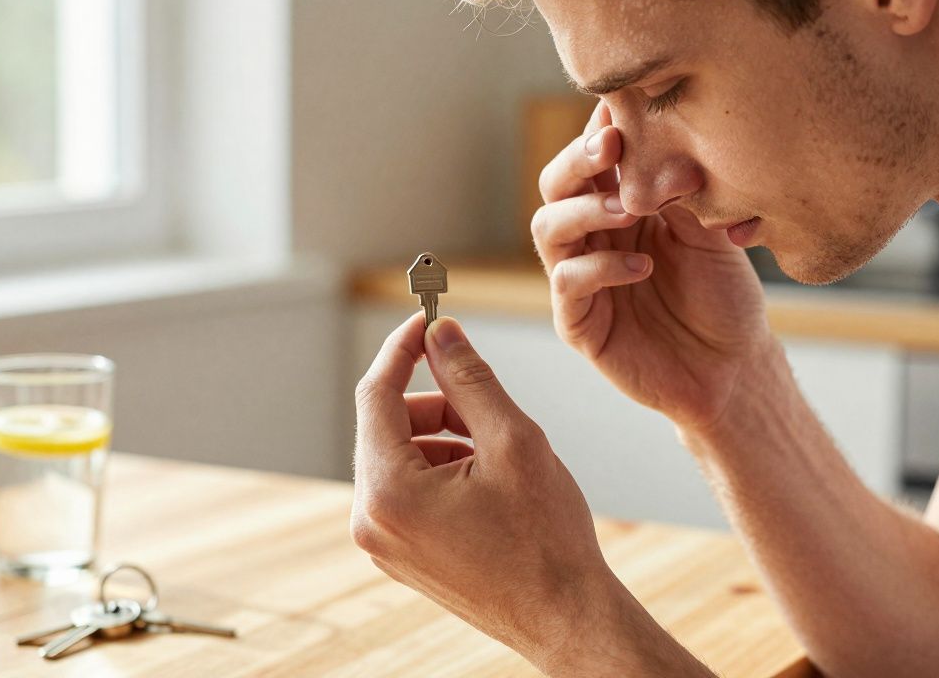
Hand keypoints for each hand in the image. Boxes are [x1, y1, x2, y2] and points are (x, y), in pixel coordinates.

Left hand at [351, 313, 707, 674]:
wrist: (566, 618)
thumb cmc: (546, 540)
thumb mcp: (513, 440)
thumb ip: (469, 379)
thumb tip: (440, 334)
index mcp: (389, 491)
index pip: (375, 395)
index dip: (401, 349)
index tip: (426, 321)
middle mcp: (372, 520)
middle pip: (385, 425)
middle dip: (433, 401)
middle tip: (483, 399)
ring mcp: (383, 543)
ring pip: (398, 456)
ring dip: (441, 435)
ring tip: (495, 449)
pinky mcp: (401, 554)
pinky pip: (406, 489)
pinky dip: (439, 468)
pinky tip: (487, 479)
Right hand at [531, 100, 775, 431]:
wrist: (735, 368)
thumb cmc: (724, 295)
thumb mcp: (709, 230)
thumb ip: (679, 191)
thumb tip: (657, 142)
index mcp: (620, 204)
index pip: (595, 157)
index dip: (600, 129)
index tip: (621, 109)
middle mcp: (591, 235)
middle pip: (556, 183)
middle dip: (578, 159)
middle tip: (611, 147)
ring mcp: (579, 277)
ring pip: (547, 227)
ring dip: (583, 210)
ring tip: (630, 212)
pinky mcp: (577, 322)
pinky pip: (567, 283)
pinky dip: (598, 267)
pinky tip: (641, 268)